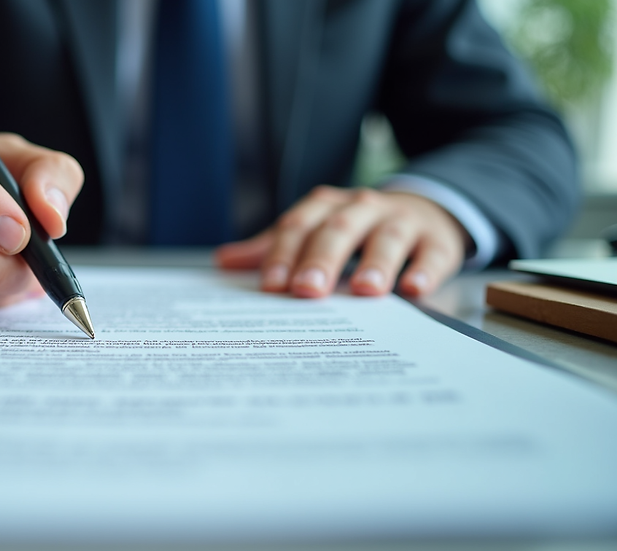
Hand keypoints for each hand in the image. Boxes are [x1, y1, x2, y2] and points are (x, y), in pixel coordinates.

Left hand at [214, 186, 467, 297]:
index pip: (300, 226)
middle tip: (307, 289)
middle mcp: (363, 209)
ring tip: (364, 291)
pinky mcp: (438, 241)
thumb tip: (224, 262)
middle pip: (339, 230)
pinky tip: (414, 290)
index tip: (271, 284)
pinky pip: (433, 254)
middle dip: (322, 259)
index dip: (284, 253)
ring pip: (387, 238)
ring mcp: (403, 222)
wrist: (423, 211)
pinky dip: (425, 271)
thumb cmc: (356, 229)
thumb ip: (273, 248)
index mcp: (327, 207)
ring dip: (376, 263)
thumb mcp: (315, 231)